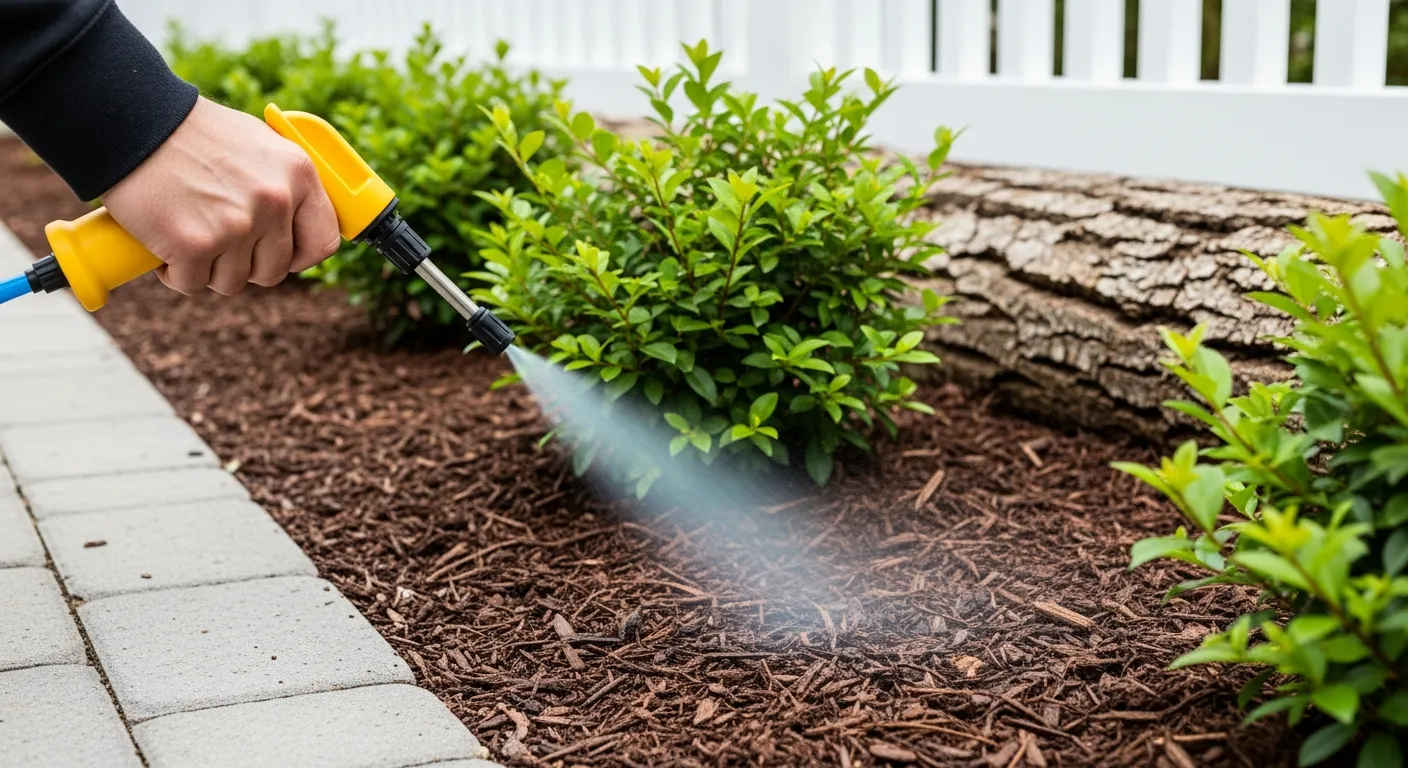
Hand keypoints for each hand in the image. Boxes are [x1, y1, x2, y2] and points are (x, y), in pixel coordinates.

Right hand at [102, 98, 340, 295]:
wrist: (133, 120)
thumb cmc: (191, 133)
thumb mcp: (258, 144)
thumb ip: (283, 182)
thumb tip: (296, 223)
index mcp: (298, 174)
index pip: (322, 241)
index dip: (299, 257)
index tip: (276, 255)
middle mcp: (275, 201)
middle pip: (273, 270)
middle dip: (243, 265)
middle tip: (216, 241)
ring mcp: (237, 225)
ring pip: (232, 282)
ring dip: (207, 268)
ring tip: (187, 233)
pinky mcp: (196, 244)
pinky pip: (192, 283)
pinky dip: (175, 272)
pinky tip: (165, 244)